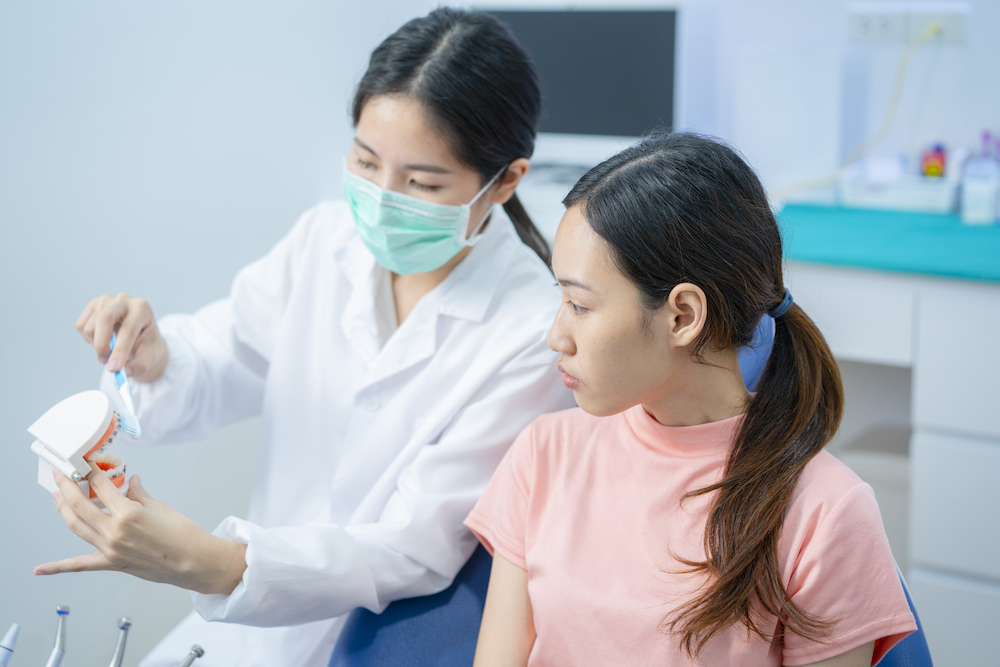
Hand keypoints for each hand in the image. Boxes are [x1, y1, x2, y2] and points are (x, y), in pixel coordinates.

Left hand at [35, 461, 246, 595]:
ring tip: (57, 496)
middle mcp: (114, 531)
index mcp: (128, 513)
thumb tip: (130, 483)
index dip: (91, 472)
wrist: (195, 561)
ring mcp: (110, 549)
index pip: (101, 487)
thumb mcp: (160, 507)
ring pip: (76, 526)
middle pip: (80, 504)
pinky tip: (40, 569)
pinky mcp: (112, 563)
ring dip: (63, 509)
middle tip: (61, 474)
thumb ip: (139, 494)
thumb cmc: (183, 534)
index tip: (86, 463)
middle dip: (67, 486)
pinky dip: (58, 567)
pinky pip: (80, 565)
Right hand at [76, 293, 168, 381]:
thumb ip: (141, 365)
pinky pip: (81, 326)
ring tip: (110, 350)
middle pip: (104, 318)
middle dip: (102, 344)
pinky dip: (89, 339)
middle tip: (105, 363)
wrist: (140, 336)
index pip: (128, 330)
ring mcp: (106, 300)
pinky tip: (102, 339)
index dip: (120, 351)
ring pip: (90, 326)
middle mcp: (124, 300)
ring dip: (96, 344)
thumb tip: (127, 371)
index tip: (113, 369)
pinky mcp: (93, 306)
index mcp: (142, 309)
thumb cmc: (147, 346)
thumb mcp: (151, 358)